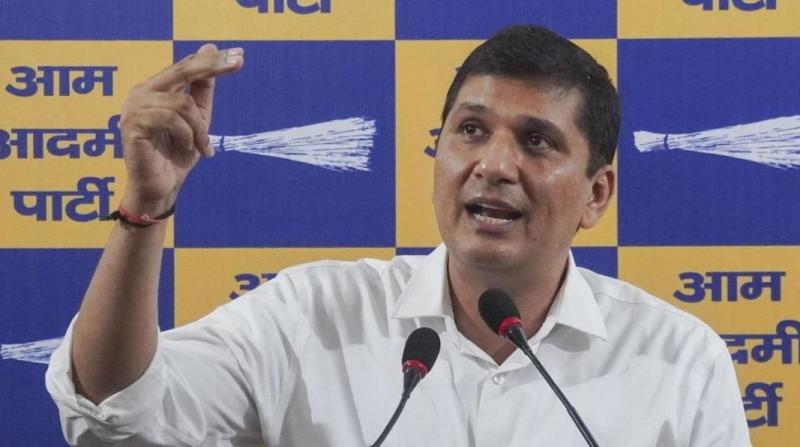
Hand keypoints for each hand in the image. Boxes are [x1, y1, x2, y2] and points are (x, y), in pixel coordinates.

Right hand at [119, 43, 243, 213]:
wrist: (160, 188)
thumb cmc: (176, 155)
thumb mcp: (198, 120)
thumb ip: (202, 90)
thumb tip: (210, 49)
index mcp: (155, 89)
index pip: (186, 67)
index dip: (212, 60)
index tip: (239, 55)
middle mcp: (141, 93)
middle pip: (181, 71)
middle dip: (212, 67)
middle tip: (238, 63)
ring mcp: (133, 108)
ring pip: (182, 103)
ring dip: (199, 128)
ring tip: (202, 147)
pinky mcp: (132, 125)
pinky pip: (171, 119)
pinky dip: (187, 135)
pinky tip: (187, 149)